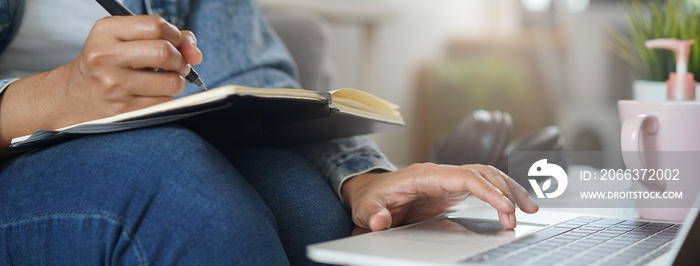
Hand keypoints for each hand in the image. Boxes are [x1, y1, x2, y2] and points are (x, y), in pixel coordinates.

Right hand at [0, 16, 202, 156]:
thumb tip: (195, 52)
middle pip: (165, 52)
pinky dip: (166, 97)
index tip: (175, 43)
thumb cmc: (106, 64)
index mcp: (106, 31)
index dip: (175, 36)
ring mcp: (113, 84)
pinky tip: (153, 93)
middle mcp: (105, 56)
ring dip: (177, 82)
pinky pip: (163, 102)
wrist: (72, 96)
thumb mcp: (124, 40)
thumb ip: (164, 37)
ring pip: (170, 82)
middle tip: (176, 65)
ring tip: (166, 80)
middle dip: (180, 60)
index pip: (156, 26)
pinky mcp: (122, 109)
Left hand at [341, 163, 538, 230]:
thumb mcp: (366, 209)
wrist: (371, 192)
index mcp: (424, 175)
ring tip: (530, 209)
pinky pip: (483, 186)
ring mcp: (448, 180)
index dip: (486, 189)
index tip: (504, 206)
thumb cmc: (371, 198)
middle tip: (520, 214)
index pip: (463, 176)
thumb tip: (380, 221)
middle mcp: (441, 173)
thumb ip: (374, 215)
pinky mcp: (453, 190)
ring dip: (509, 189)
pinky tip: (513, 207)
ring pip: (486, 176)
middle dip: (504, 190)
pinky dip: (501, 194)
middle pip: (481, 173)